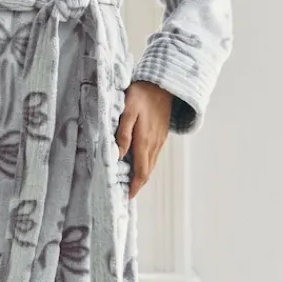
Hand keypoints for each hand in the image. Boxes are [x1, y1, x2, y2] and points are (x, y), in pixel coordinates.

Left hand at [115, 81, 173, 199]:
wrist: (163, 84)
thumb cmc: (142, 95)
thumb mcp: (128, 110)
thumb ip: (123, 133)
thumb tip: (119, 155)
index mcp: (144, 140)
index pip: (141, 171)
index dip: (135, 186)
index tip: (127, 197)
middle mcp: (154, 144)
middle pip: (147, 172)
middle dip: (137, 185)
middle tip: (126, 194)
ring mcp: (159, 140)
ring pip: (151, 165)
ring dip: (142, 176)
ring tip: (131, 183)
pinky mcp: (161, 135)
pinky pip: (154, 156)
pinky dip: (146, 165)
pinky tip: (139, 164)